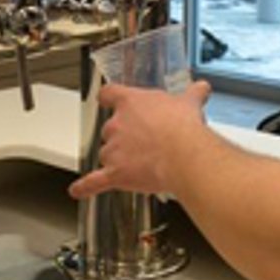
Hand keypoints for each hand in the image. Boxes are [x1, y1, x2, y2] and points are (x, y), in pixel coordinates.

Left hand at [68, 80, 211, 198]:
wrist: (184, 154)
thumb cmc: (183, 127)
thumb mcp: (188, 103)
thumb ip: (192, 94)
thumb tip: (201, 88)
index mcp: (131, 103)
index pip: (109, 94)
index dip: (109, 98)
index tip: (107, 99)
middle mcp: (116, 125)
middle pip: (109, 130)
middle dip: (122, 137)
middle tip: (142, 143)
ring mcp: (113, 150)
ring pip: (107, 155)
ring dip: (118, 160)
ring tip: (139, 165)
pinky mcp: (115, 173)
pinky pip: (95, 181)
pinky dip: (86, 187)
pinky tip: (78, 191)